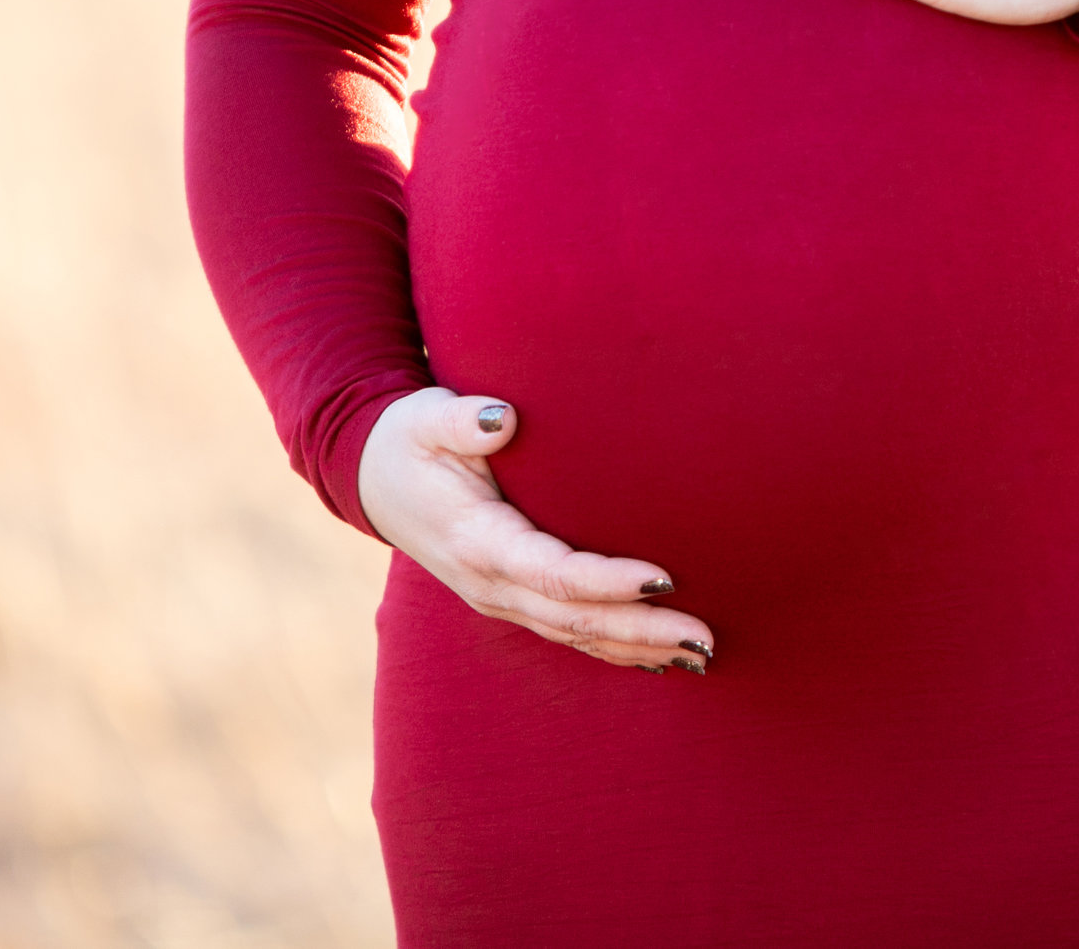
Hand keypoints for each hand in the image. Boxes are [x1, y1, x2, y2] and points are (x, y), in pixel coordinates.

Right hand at [358, 388, 715, 674]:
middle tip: (705, 637)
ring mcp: (499, 599)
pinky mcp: (510, 600)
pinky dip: (614, 649)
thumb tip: (503, 418)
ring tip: (702, 655)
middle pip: (576, 620)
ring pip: (576, 636)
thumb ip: (461, 420)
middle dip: (642, 632)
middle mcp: (490, 584)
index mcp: (476, 542)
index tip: (665, 578)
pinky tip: (660, 659)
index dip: (609, 582)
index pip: (554, 574)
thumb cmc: (409, 440)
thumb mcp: (424, 420)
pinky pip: (568, 634)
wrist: (372, 478)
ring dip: (639, 649)